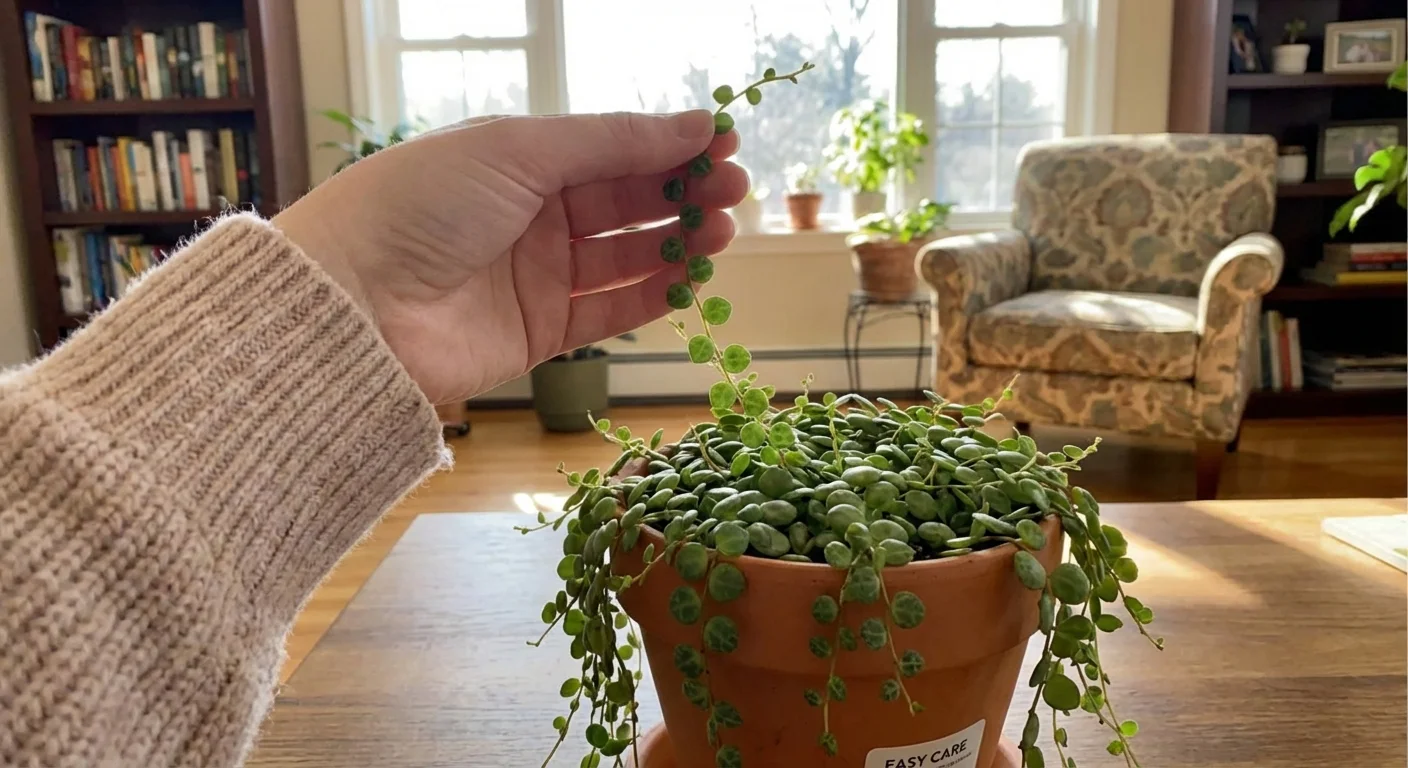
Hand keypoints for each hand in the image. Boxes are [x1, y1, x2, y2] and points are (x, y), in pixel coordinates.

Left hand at [273, 110, 746, 403]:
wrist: (353, 304)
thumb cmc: (421, 204)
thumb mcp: (519, 150)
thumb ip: (612, 141)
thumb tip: (696, 122)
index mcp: (518, 159)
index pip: (610, 148)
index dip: (668, 144)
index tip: (724, 143)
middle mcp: (530, 214)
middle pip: (625, 201)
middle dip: (682, 192)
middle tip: (734, 191)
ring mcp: (536, 275)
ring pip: (626, 256)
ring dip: (677, 242)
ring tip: (722, 232)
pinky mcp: (540, 332)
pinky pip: (610, 312)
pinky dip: (653, 296)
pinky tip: (690, 279)